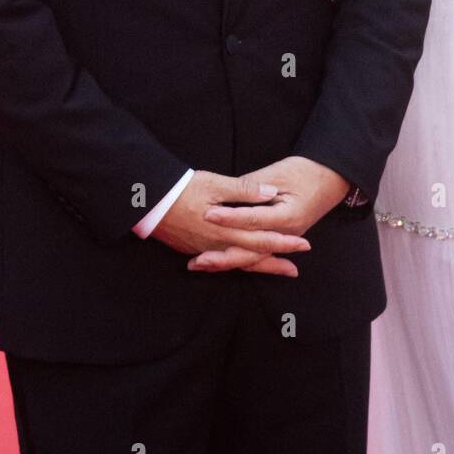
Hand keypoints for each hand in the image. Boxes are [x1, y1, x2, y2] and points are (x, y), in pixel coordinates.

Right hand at [152, 169, 310, 276]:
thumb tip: (271, 193)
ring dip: (259, 266)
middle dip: (276, 261)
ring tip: (277, 270)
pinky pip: (222, 261)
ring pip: (239, 262)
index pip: (262, 238)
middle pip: (253, 255)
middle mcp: (219, 244)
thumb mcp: (215, 183)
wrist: (150, 203)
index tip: (304, 245)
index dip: (284, 242)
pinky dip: (236, 264)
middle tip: (296, 266)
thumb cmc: (184, 189)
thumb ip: (245, 190)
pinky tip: (242, 263)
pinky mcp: (195, 249)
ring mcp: (207, 249)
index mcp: (228, 229)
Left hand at [190, 156, 350, 272]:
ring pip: (253, 257)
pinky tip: (222, 264)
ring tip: (202, 265)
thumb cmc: (306, 171)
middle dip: (223, 255)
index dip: (229, 217)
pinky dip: (241, 261)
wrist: (332, 178)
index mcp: (287, 216)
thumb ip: (253, 185)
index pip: (253, 219)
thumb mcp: (279, 172)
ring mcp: (285, 239)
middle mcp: (287, 234)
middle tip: (198, 259)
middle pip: (251, 249)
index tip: (208, 215)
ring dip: (228, 262)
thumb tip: (229, 194)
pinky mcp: (282, 239)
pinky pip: (259, 255)